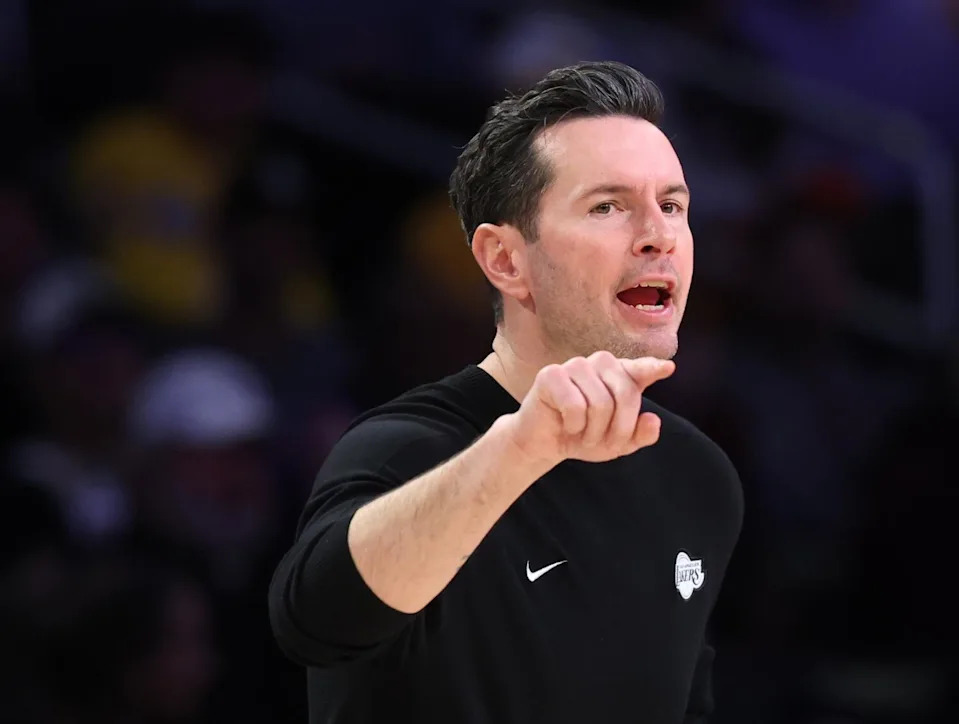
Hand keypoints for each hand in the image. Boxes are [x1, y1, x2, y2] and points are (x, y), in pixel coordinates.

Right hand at [505, 351, 674, 465]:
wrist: (544, 445)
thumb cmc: (583, 436)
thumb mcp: (617, 443)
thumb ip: (640, 435)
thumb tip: (653, 420)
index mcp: (621, 375)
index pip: (641, 369)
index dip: (652, 368)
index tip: (667, 368)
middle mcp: (601, 364)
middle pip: (626, 395)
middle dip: (618, 429)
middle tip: (600, 441)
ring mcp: (575, 366)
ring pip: (600, 403)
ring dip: (592, 431)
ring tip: (581, 432)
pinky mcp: (551, 374)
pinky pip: (575, 406)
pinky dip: (573, 425)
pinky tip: (565, 424)